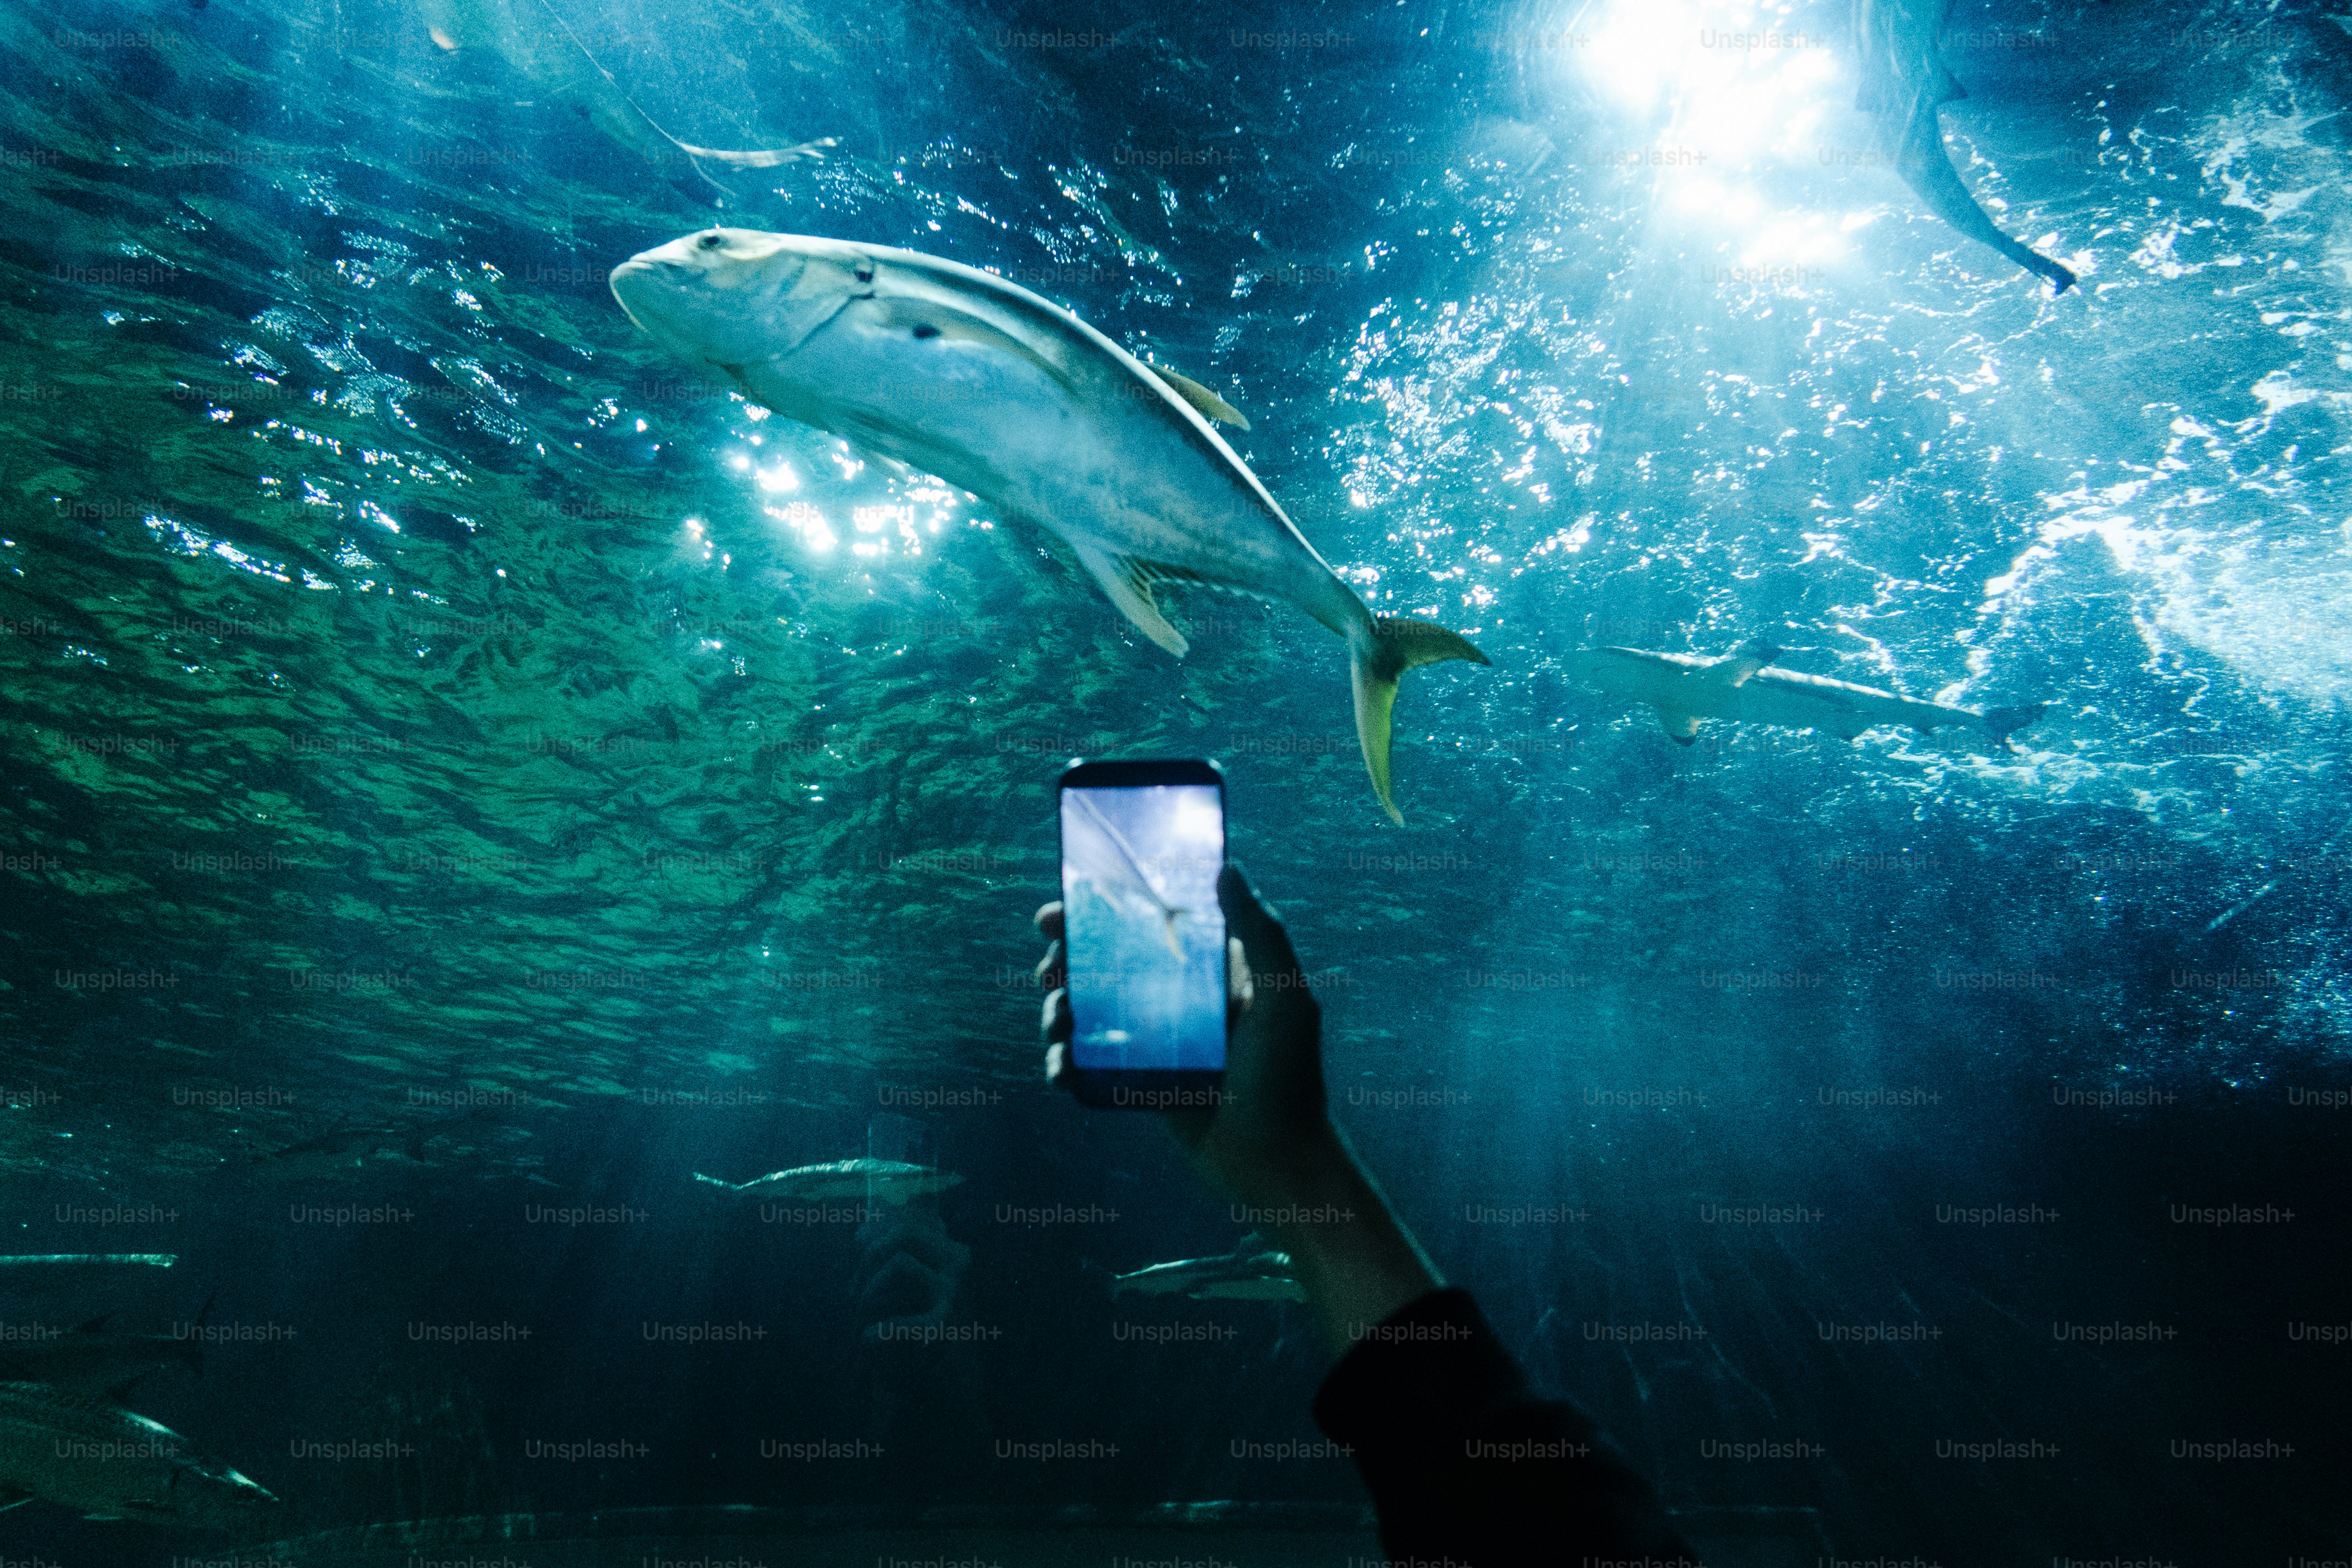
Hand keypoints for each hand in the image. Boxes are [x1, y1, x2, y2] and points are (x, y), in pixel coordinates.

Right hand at [1036, 863, 1341, 1209]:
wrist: (1276, 1164)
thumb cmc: (1290, 1077)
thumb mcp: (1284, 997)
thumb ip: (1261, 930)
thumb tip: (1225, 865)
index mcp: (1209, 970)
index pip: (1146, 925)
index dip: (1099, 912)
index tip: (1059, 910)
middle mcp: (1177, 999)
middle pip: (1104, 965)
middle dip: (1065, 961)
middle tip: (1049, 969)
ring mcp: (1154, 1042)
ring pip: (1087, 1013)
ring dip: (1057, 1011)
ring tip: (1056, 1025)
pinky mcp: (1137, 1085)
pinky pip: (1088, 1066)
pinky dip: (1063, 1064)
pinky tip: (1059, 1070)